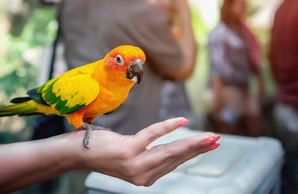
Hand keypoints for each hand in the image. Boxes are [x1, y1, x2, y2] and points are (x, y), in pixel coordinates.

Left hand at [74, 117, 219, 185]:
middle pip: (176, 158)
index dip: (193, 153)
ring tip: (209, 137)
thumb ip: (152, 156)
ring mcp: (136, 165)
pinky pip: (153, 136)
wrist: (81, 152)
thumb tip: (174, 150)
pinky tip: (182, 121)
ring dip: (192, 143)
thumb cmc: (107, 151)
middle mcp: (143, 175)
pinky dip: (169, 127)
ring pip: (169, 151)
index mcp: (146, 177)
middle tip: (216, 140)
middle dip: (198, 149)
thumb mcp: (133, 157)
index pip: (174, 163)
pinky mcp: (128, 151)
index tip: (209, 145)